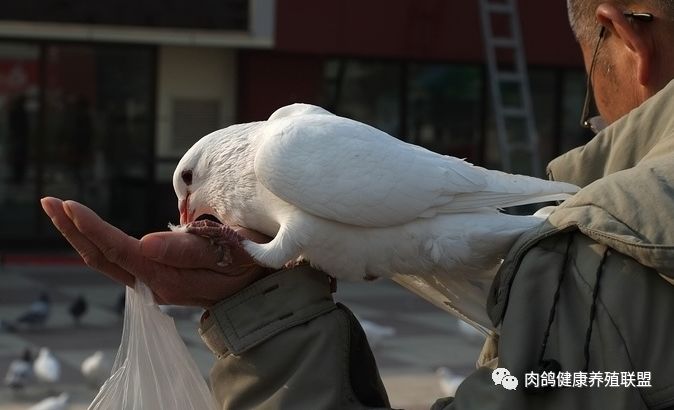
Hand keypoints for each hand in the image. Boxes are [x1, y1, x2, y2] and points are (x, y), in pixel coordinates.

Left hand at [40, 197, 272, 306]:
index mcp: (167, 277)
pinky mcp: (158, 279)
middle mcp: (154, 285)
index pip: (119, 250)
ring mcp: (155, 284)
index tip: (68, 204)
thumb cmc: (251, 264)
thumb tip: (144, 243)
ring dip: (81, 236)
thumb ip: (188, 251)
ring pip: (107, 261)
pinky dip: (100, 243)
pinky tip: (90, 231)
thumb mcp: (230, 253)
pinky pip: (120, 262)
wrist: (263, 291)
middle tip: (48, 202)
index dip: (92, 228)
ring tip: (61, 211)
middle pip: (102, 258)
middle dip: (73, 231)